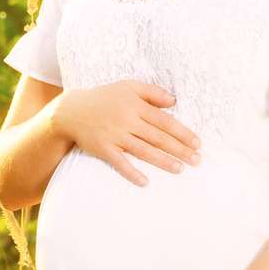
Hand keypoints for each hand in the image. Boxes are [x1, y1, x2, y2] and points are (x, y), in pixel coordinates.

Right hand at [52, 80, 201, 186]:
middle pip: (158, 137)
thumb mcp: (127, 86)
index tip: (197, 143)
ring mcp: (114, 136)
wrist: (71, 111)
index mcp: (135, 105)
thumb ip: (152, 92)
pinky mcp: (103, 149)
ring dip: (163, 161)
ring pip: (143, 151)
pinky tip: (145, 182)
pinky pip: (119, 163)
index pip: (164, 121)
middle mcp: (126, 121)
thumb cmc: (103, 98)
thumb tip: (174, 101)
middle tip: (197, 160)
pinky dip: (132, 173)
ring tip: (180, 169)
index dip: (182, 133)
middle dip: (180, 150)